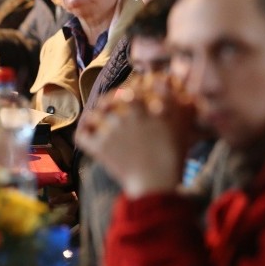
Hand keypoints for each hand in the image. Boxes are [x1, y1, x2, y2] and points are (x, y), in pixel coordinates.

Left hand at [75, 74, 198, 198]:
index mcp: (144, 110)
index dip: (126, 93)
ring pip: (93, 115)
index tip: (127, 98)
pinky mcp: (99, 148)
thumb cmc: (174, 157)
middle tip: (109, 106)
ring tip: (98, 120)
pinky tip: (88, 130)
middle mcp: (125, 117)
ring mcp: (110, 132)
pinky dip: (83, 131)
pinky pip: (82, 135)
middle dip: (107, 101)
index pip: (129, 93)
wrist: (157, 184)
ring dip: (95, 116)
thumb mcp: (182, 125)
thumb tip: (167, 81)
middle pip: (107, 100)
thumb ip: (176, 102)